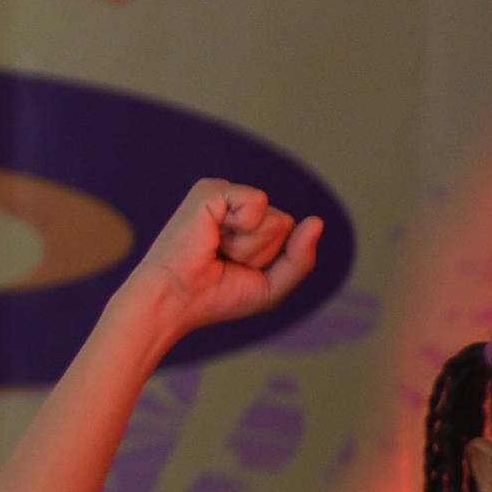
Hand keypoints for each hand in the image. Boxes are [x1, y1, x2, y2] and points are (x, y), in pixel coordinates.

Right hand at [112, 179, 322, 345]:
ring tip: (215, 251)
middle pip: (285, 225)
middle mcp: (236, 205)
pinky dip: (242, 228)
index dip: (270, 260)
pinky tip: (211, 235)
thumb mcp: (272, 285)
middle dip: (261, 253)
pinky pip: (257, 204)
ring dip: (250, 247)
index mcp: (248, 222)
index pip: (289, 232)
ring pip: (275, 219)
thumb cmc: (216, 296)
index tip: (234, 270)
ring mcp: (223, 194)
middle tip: (223, 262)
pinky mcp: (210, 191)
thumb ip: (301, 258)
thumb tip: (316, 221)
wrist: (175, 301)